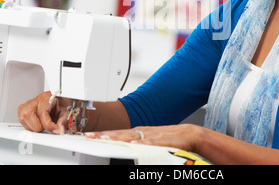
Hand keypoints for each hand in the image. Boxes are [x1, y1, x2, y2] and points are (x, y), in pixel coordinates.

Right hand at [18, 91, 69, 133]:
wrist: (53, 100)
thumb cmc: (58, 104)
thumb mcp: (65, 111)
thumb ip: (63, 120)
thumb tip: (60, 130)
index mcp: (45, 98)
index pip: (42, 114)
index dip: (49, 125)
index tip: (55, 130)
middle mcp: (33, 102)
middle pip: (32, 119)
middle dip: (42, 127)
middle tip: (48, 126)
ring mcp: (25, 106)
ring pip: (26, 124)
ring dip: (36, 128)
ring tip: (43, 123)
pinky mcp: (20, 112)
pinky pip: (24, 125)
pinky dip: (32, 127)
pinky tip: (38, 123)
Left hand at [85, 124, 202, 151]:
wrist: (188, 134)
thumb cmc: (169, 138)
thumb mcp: (149, 140)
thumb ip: (136, 142)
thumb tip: (123, 146)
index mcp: (138, 132)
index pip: (117, 133)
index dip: (103, 134)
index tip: (90, 136)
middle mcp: (142, 132)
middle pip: (120, 133)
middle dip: (104, 135)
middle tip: (91, 136)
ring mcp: (151, 136)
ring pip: (131, 136)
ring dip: (117, 137)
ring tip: (105, 138)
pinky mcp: (161, 140)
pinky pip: (149, 142)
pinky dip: (140, 143)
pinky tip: (132, 144)